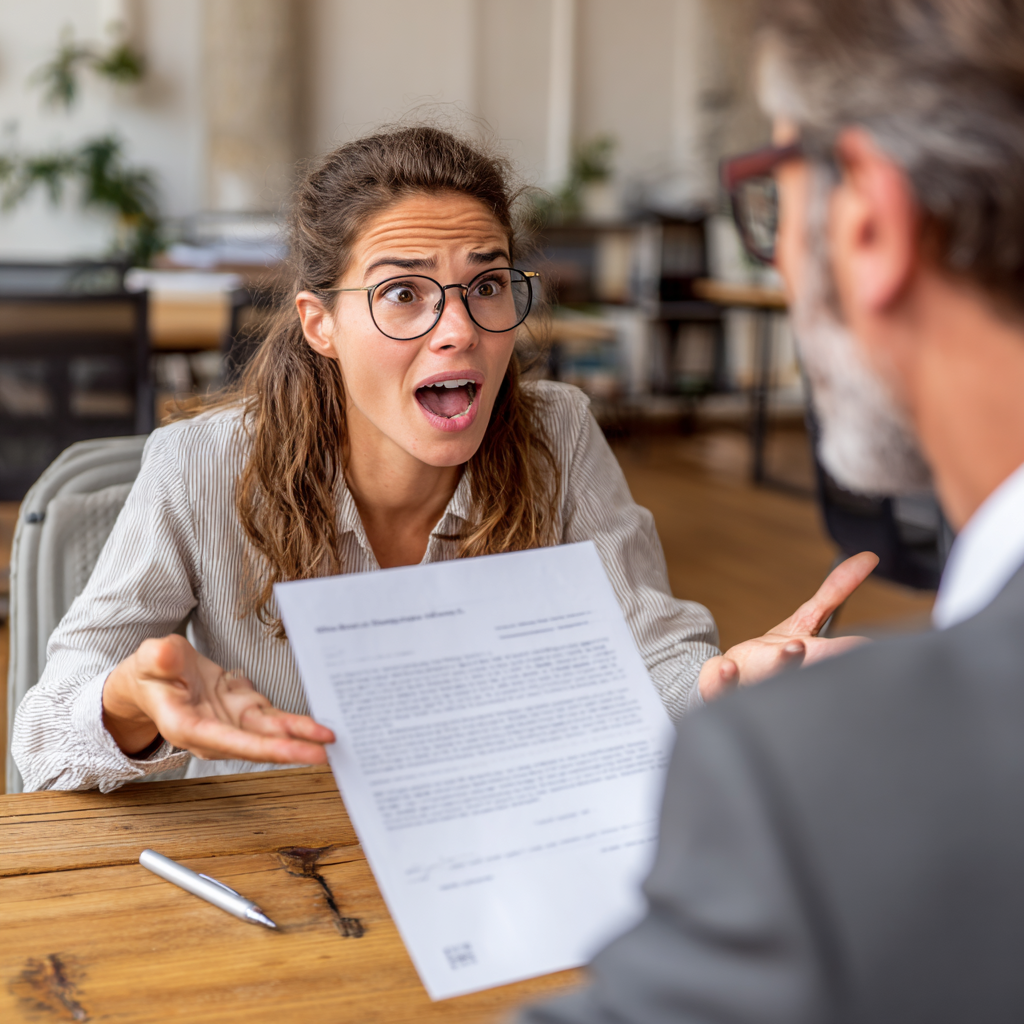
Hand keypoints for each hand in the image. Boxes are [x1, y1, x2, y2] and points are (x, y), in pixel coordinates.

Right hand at [102, 634, 334, 762]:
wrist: (157, 679)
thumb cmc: (153, 670)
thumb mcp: (150, 657)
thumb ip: (158, 658)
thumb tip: (163, 654)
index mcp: (186, 725)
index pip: (227, 739)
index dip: (260, 746)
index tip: (290, 749)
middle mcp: (213, 731)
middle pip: (256, 743)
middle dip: (291, 748)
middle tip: (324, 752)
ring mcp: (231, 724)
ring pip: (270, 733)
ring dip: (300, 737)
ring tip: (330, 739)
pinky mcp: (244, 713)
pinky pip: (274, 720)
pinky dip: (297, 724)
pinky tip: (320, 728)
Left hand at [698, 551, 878, 701]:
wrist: (738, 683)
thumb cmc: (778, 654)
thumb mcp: (806, 620)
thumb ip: (834, 592)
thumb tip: (868, 558)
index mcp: (812, 659)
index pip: (835, 654)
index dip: (850, 650)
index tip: (865, 644)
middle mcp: (786, 674)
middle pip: (803, 667)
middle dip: (816, 656)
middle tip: (823, 645)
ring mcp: (755, 681)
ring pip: (768, 677)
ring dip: (781, 663)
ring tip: (794, 648)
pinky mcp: (726, 687)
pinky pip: (723, 687)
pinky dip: (725, 678)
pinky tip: (728, 667)